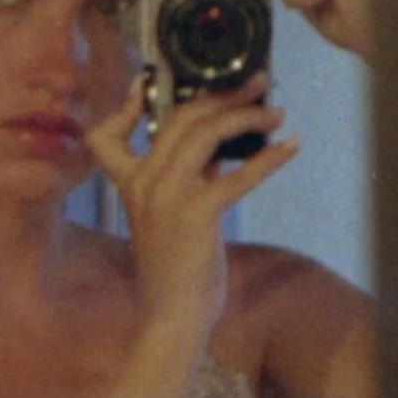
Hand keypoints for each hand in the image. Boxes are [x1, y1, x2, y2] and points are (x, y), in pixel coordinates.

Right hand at [84, 73, 300, 349]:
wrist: (172, 314)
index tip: (147, 83)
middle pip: (179, 119)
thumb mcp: (171, 216)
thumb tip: (219, 150)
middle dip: (222, 95)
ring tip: (277, 112)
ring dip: (247, 117)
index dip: (124, 106)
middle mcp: (143, 184)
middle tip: (256, 83)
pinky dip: (269, 158)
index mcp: (130, 185)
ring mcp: (166, 196)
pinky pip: (237, 175)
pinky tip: (290, 146)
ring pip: (206, 135)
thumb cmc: (175, 270)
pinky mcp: (196, 213)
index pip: (107, 137)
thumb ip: (186, 180)